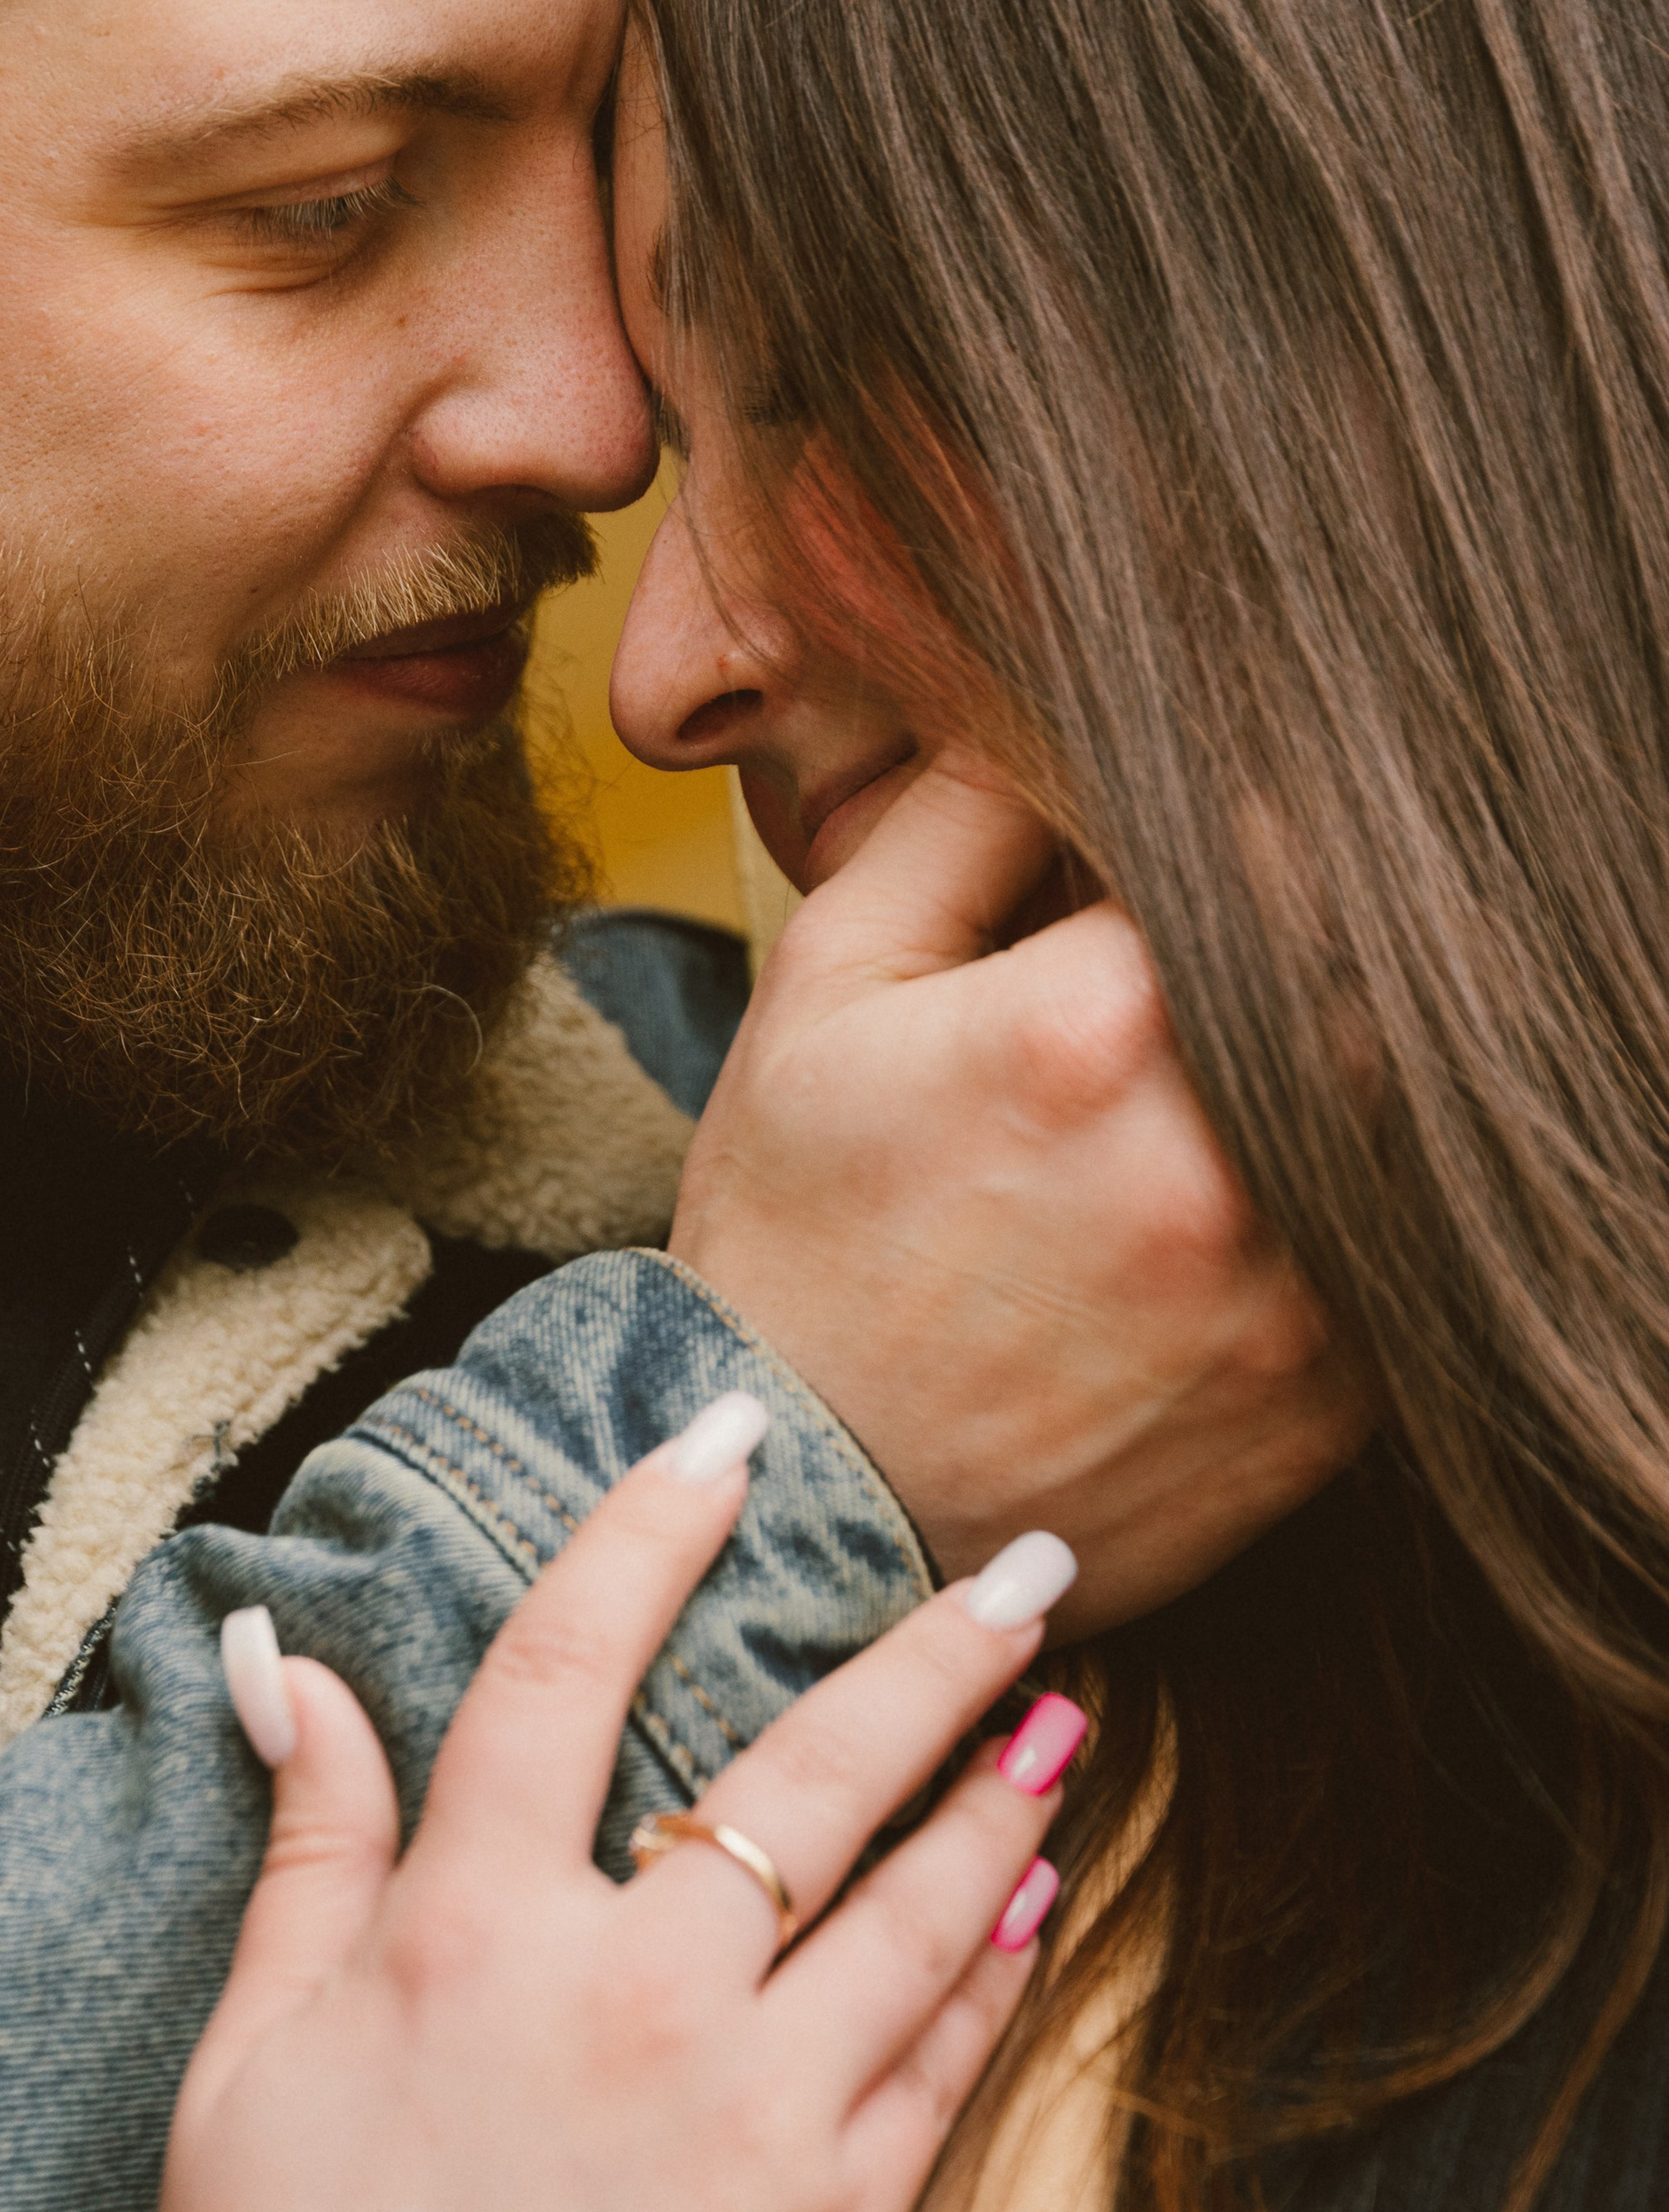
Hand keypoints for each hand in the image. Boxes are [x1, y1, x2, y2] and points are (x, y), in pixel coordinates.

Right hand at [133, 1406, 1080, 2211]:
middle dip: (933, 1644)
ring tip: (1068, 1708)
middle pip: (807, 1765)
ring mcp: (748, 2120)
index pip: (564, 1666)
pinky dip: (1001, 1964)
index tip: (723, 1433)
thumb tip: (282, 1661)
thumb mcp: (245, 2069)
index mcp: (464, 1937)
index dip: (647, 1527)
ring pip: (919, 1907)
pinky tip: (1042, 1893)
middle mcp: (627, 1998)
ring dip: (1003, 1792)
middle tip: (1033, 1560)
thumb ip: (307, 1851)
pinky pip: (943, 2062)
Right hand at [669, 755, 1370, 1632]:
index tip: (1229, 818)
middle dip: (1334, 925)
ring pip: (1413, 1110)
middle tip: (1279, 921)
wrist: (804, 1510)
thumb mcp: (823, 987)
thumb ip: (957, 817)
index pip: (1269, 835)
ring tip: (1267, 1060)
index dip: (1255, 809)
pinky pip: (1411, 1249)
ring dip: (1359, 1063)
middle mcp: (1223, 1161)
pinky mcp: (1338, 1404)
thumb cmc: (798, 1234)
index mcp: (1092, 1026)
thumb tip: (1065, 701)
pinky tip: (1277, 1186)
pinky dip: (1371, 1199)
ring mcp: (1299, 1295)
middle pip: (1377, 962)